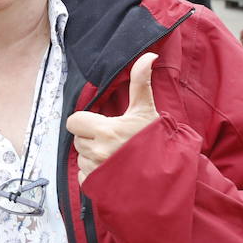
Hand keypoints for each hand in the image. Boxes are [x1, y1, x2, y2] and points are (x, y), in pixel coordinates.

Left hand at [65, 52, 159, 184]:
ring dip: (92, 155)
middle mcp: (98, 152)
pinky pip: (83, 176)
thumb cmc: (156, 140)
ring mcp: (96, 171)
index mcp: (106, 131)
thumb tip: (148, 56)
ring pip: (80, 157)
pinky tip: (112, 170)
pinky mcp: (96, 186)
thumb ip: (140, 83)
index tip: (102, 124)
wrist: (168, 175)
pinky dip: (93, 173)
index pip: (74, 121)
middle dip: (90, 137)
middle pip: (77, 139)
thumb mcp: (146, 110)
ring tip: (115, 155)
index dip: (85, 121)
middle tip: (112, 139)